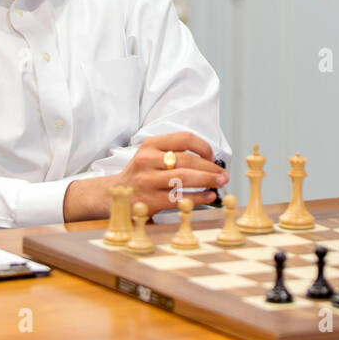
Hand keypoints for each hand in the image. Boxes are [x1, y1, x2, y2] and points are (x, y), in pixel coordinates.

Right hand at [64, 132, 227, 221]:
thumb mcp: (151, 155)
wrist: (113, 195)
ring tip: (220, 184)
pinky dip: (198, 197)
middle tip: (224, 174)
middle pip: (187, 161)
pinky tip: (208, 196)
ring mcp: (147, 181)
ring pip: (184, 179)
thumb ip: (175, 153)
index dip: (204, 147)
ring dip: (207, 181)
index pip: (184, 138)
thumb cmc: (141, 174)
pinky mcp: (149, 201)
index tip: (212, 157)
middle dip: (210, 168)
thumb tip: (211, 161)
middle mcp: (147, 160)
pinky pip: (179, 198)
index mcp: (150, 144)